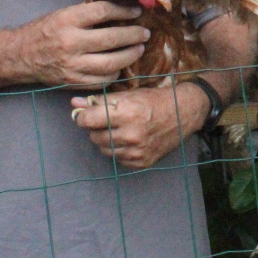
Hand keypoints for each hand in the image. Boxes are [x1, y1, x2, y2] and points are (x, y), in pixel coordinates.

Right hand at [17, 1, 147, 87]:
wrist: (20, 55)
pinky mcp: (72, 81)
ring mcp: (72, 64)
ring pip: (111, 63)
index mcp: (67, 19)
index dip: (124, 12)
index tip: (136, 12)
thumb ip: (88, 14)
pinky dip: (115, 73)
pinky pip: (102, 80)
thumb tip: (121, 11)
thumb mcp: (63, 14)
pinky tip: (121, 66)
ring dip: (130, 56)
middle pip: (112, 39)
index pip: (103, 12)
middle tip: (145, 33)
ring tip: (138, 49)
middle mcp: (70, 42)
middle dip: (133, 36)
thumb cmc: (45, 31)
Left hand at [70, 84, 209, 168]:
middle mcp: (131, 134)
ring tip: (118, 130)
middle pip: (94, 136)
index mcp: (127, 112)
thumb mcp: (128, 95)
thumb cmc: (154, 100)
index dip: (83, 117)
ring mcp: (137, 151)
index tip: (85, 114)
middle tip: (106, 121)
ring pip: (104, 149)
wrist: (183, 114)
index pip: (88, 120)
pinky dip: (118, 150)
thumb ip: (101, 100)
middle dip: (96, 128)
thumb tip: (74, 103)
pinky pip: (117, 159)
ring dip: (106, 140)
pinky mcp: (141, 162)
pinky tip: (128, 140)